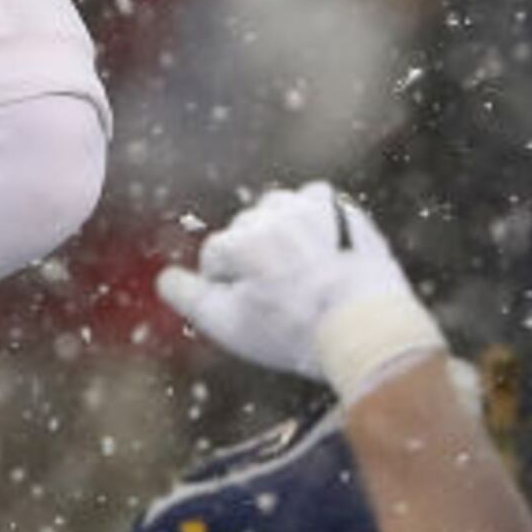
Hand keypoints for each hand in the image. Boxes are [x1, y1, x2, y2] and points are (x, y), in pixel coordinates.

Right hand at [157, 182, 446, 404]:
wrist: (366, 329)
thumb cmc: (295, 332)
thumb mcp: (230, 325)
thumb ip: (190, 297)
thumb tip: (165, 278)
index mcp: (242, 243)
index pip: (215, 255)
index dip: (227, 285)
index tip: (252, 308)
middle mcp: (272, 218)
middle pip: (244, 229)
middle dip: (254, 257)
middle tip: (279, 293)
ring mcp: (309, 210)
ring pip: (276, 209)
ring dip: (279, 231)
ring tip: (298, 268)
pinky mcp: (341, 210)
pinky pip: (313, 199)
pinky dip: (312, 216)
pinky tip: (320, 247)